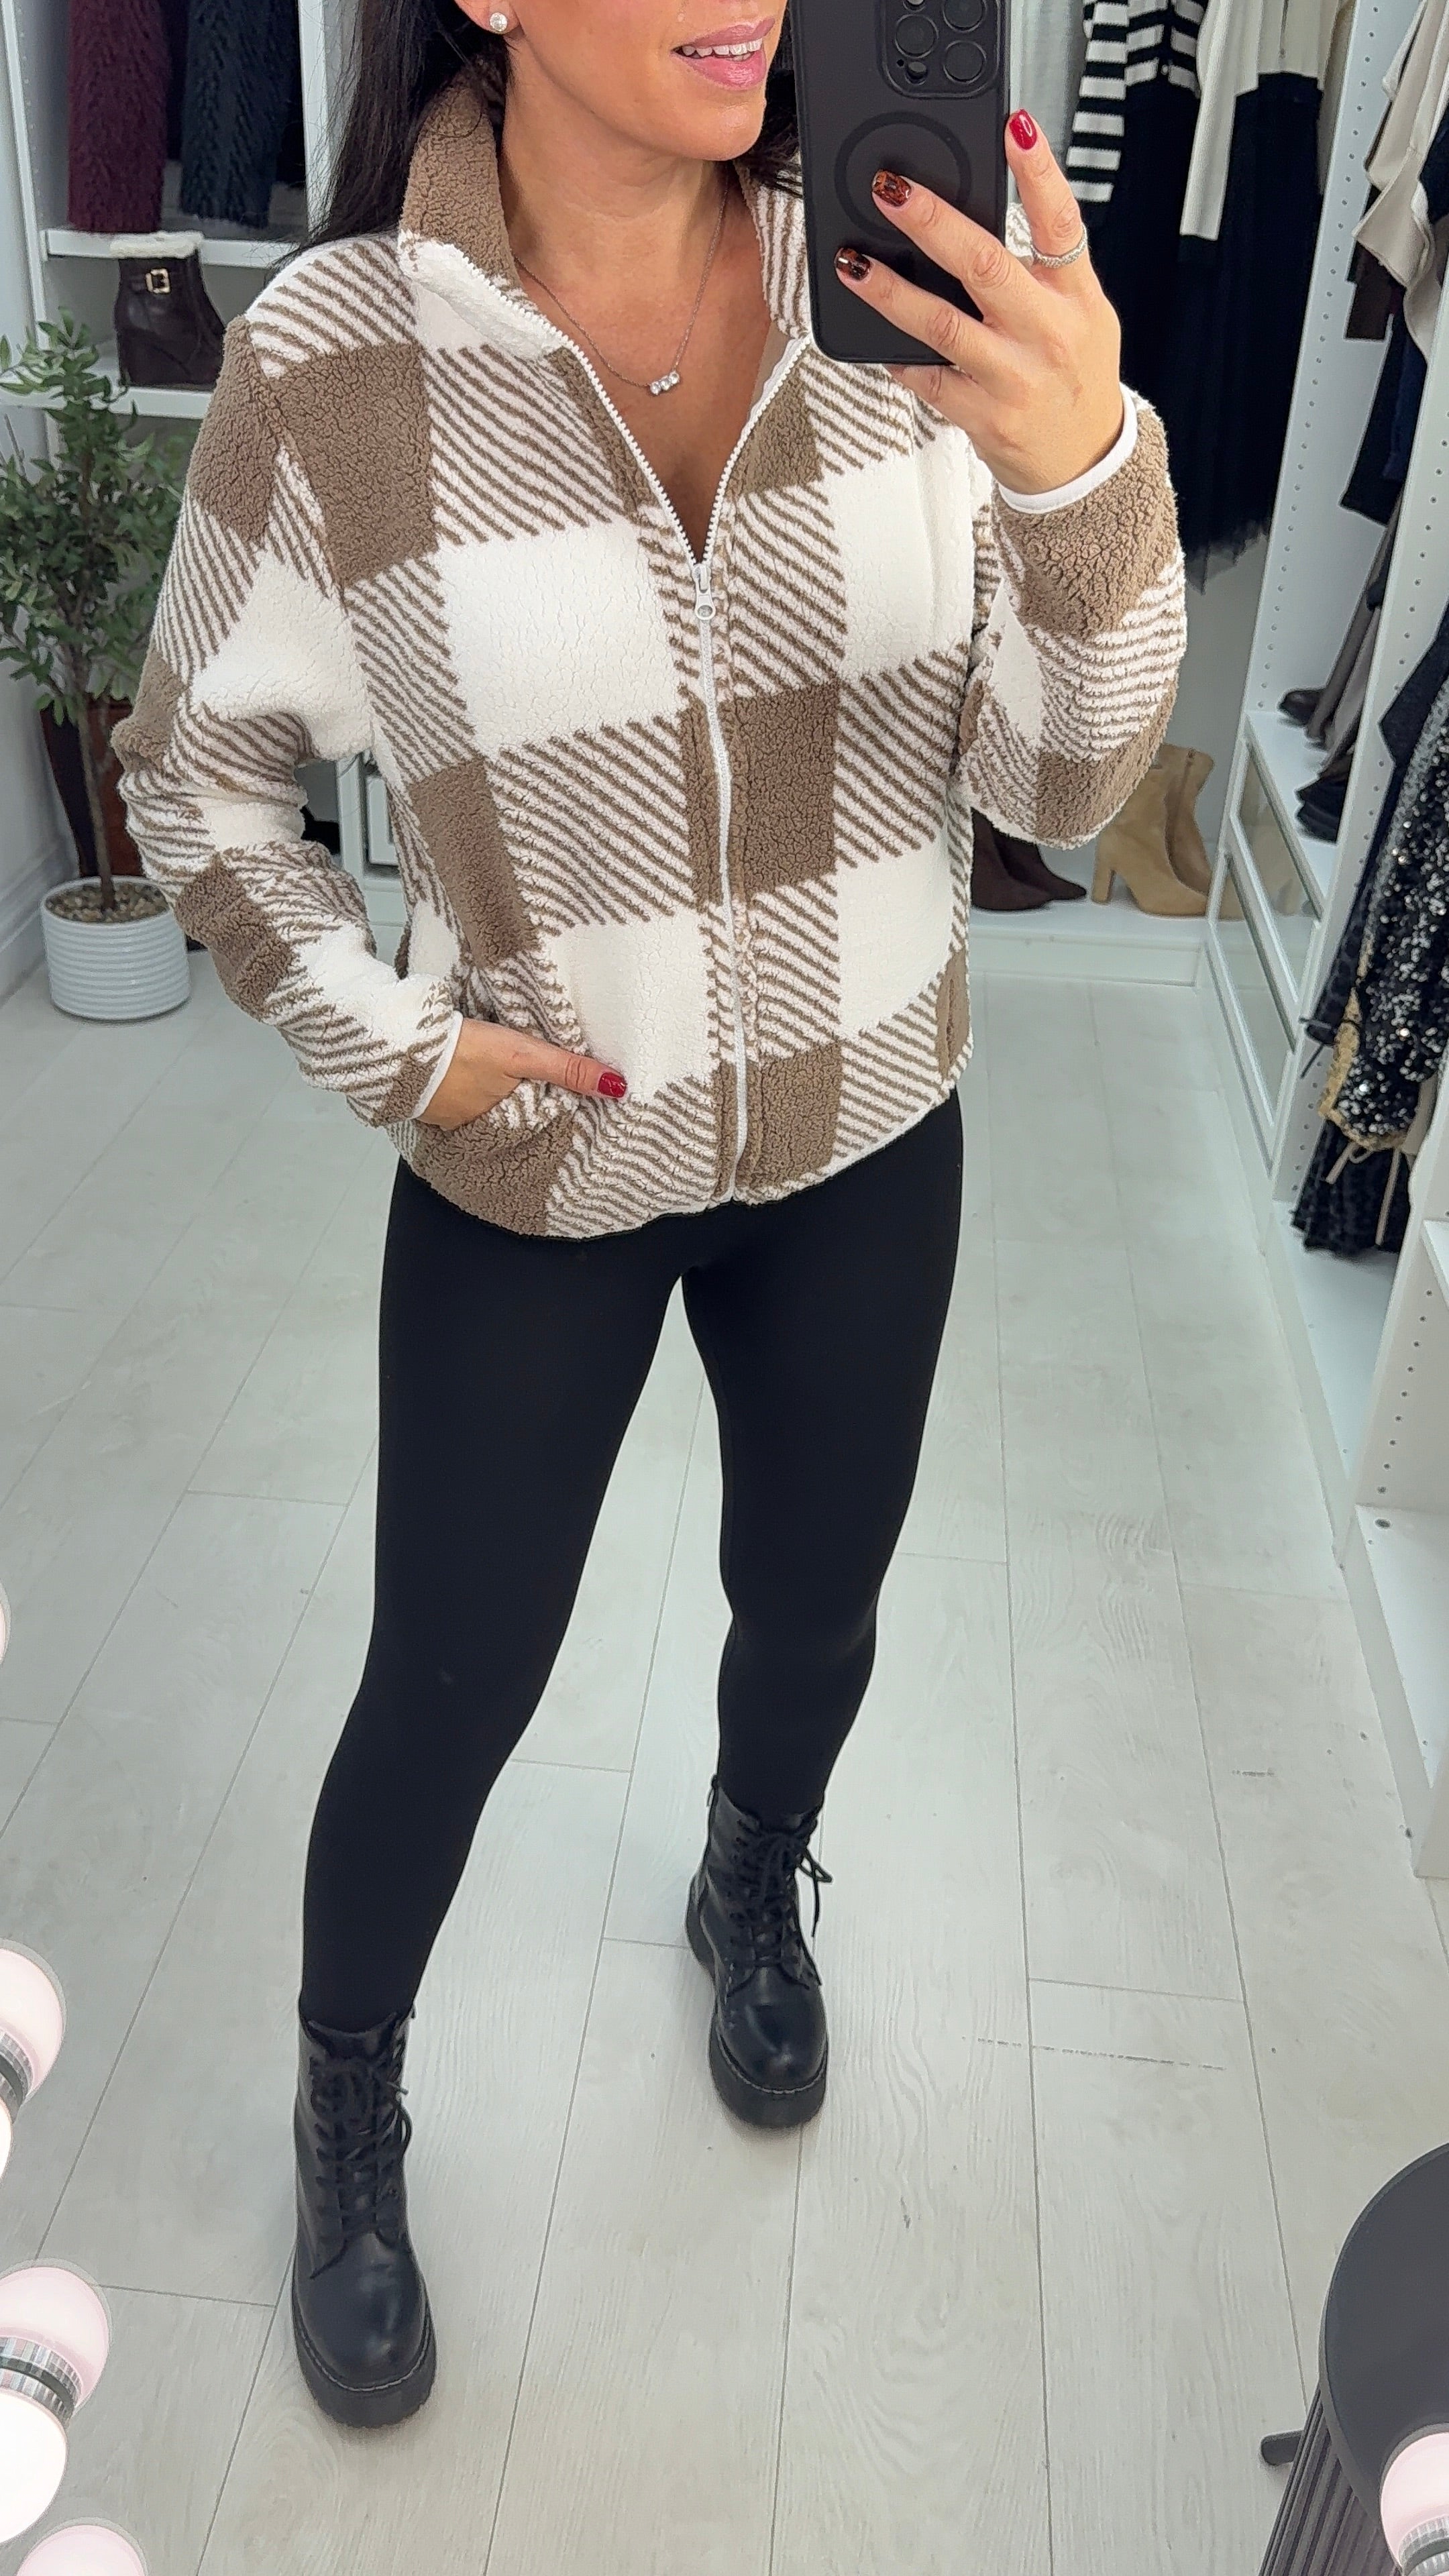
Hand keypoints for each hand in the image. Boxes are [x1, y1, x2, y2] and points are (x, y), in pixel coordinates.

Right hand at [418, 1015, 626, 1130]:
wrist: (399, 1044)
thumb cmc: (462, 1049)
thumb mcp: (523, 1054)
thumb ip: (567, 1069)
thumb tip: (617, 1087)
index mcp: (505, 1119)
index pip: (539, 1119)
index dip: (551, 1109)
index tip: (567, 1104)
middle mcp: (477, 1126)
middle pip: (510, 1116)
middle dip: (521, 1107)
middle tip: (532, 1091)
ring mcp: (449, 1117)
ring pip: (481, 1110)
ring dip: (489, 1099)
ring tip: (499, 1083)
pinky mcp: (427, 1101)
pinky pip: (453, 1102)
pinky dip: (461, 1092)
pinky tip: (463, 1079)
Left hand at [833, 111, 1123, 495]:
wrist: (1083, 463)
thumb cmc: (1076, 377)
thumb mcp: (1083, 315)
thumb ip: (1043, 271)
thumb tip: (978, 218)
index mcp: (1076, 297)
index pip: (1061, 222)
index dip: (1039, 171)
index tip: (1013, 127)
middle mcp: (1047, 334)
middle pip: (985, 265)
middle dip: (933, 222)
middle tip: (890, 189)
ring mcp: (1013, 378)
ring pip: (942, 326)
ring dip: (890, 291)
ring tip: (853, 263)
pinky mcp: (983, 416)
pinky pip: (928, 379)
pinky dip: (898, 356)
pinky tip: (875, 339)